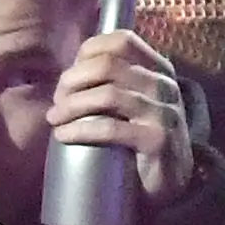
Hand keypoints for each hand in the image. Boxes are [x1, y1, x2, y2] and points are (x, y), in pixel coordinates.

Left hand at [50, 29, 195, 205]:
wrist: (170, 184)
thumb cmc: (141, 142)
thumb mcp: (134, 104)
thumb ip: (115, 82)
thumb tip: (71, 70)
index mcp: (159, 70)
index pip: (121, 40)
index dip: (87, 52)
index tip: (68, 76)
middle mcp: (164, 85)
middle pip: (108, 64)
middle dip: (73, 80)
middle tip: (56, 101)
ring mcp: (164, 112)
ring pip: (107, 94)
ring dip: (72, 105)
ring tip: (54, 118)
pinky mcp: (157, 140)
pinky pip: (110, 128)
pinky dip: (80, 129)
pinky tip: (63, 135)